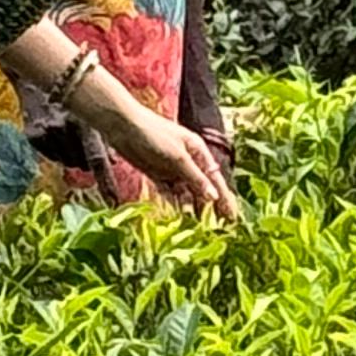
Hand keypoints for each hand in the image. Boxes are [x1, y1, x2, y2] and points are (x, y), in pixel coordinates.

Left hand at [84, 80, 240, 220]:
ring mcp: (172, 168)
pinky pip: (168, 192)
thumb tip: (214, 196)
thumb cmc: (155, 134)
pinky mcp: (156, 174)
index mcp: (198, 151)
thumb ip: (195, 177)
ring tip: (198, 228)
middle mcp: (187, 161)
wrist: (123, 126)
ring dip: (191, 208)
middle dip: (210, 207)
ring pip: (185, 192)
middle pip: (202, 188)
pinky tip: (178, 217)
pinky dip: (173, 203)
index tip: (232, 217)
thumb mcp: (178, 157)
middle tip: (219, 229)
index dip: (224, 198)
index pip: (215, 179)